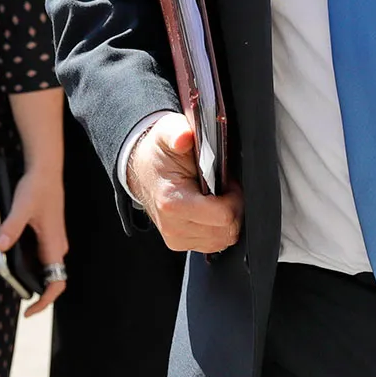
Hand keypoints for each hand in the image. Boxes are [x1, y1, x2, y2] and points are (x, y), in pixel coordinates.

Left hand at [0, 158, 66, 315]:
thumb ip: (10, 227)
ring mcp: (54, 240)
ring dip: (32, 279)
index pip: (56, 284)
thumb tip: (0, 246)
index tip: (28, 311)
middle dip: (35, 293)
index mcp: (54, 245)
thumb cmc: (36, 187)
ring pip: (46, 269)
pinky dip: (31, 266)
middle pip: (51, 280)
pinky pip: (43, 258)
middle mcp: (57, 246)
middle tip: (15, 300)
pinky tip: (14, 260)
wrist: (46, 170)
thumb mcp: (21, 206)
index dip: (44, 302)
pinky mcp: (49, 234)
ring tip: (12, 282)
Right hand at [125, 111, 241, 253]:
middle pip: (226, 231)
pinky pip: (214, 244)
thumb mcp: (167, 132)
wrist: (140, 170)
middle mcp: (174, 226)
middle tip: (224, 189)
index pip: (224, 216)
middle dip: (233, 208)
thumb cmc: (158, 153)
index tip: (229, 183)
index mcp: (172, 202)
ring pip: (223, 240)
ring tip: (216, 198)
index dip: (235, 198)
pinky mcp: (181, 243)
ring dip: (227, 219)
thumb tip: (184, 137)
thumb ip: (177, 132)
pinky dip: (218, 228)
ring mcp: (177, 238)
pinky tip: (211, 210)